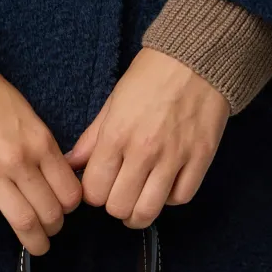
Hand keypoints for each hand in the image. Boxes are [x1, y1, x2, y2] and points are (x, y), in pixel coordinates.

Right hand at [0, 58, 83, 254]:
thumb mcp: (27, 113)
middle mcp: (18, 161)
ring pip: (21, 223)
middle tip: (49, 231)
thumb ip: (42, 146)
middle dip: (53, 229)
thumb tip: (55, 176)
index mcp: (39, 142)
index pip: (69, 193)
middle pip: (48, 214)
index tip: (63, 209)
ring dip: (32, 241)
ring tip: (33, 244)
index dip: (69, 207)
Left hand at [64, 48, 229, 227]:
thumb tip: (71, 164)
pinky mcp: (200, 159)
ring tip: (138, 201)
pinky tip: (164, 188)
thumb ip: (91, 138)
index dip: (92, 194)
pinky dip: (170, 199)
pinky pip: (181, 198)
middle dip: (114, 205)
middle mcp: (144, 151)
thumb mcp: (113, 102)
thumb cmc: (150, 77)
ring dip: (139, 211)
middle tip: (118, 193)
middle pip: (119, 207)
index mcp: (116, 134)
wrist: (195, 60)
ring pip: (149, 211)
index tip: (99, 186)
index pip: (94, 191)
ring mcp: (174, 157)